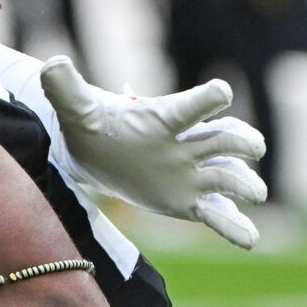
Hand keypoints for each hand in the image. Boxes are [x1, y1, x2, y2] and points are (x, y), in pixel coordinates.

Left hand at [40, 57, 267, 249]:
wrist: (96, 153)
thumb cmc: (94, 126)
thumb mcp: (77, 108)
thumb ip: (65, 88)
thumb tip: (52, 64)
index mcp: (164, 119)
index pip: (190, 107)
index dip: (206, 99)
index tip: (220, 93)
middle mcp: (186, 144)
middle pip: (223, 140)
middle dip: (241, 142)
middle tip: (252, 147)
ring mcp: (191, 174)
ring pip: (227, 177)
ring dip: (244, 183)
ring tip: (254, 194)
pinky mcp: (188, 201)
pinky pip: (216, 214)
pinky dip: (234, 227)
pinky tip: (250, 241)